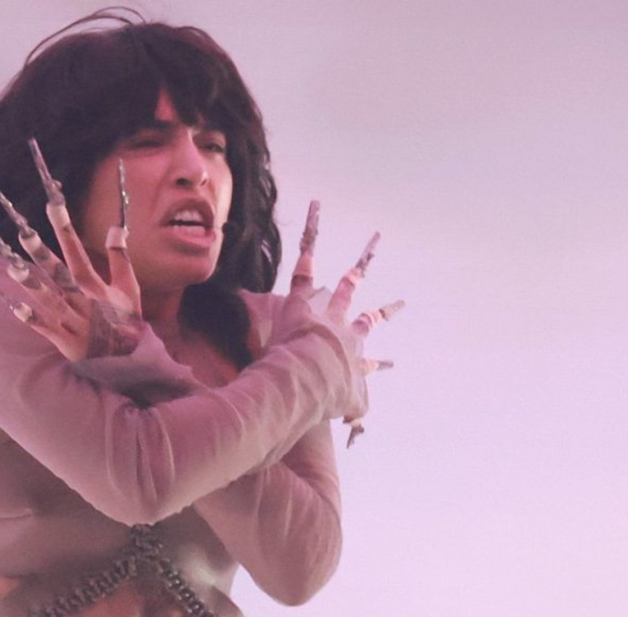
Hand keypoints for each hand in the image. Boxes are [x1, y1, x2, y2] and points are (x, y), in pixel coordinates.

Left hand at [0, 139, 142, 361]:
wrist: (131, 363)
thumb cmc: (126, 322)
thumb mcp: (130, 288)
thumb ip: (121, 258)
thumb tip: (117, 226)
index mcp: (96, 286)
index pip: (77, 251)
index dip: (65, 227)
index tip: (52, 204)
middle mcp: (82, 301)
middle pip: (58, 272)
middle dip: (41, 251)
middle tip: (23, 230)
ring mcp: (72, 321)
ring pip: (48, 298)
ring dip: (30, 282)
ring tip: (12, 265)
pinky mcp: (65, 342)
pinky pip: (44, 328)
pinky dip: (30, 319)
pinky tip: (13, 307)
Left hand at [275, 201, 403, 446]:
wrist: (308, 380)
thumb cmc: (317, 403)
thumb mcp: (326, 426)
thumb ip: (330, 437)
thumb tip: (333, 456)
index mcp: (353, 362)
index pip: (372, 361)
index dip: (382, 362)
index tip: (391, 361)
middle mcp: (349, 333)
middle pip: (369, 317)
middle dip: (384, 310)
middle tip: (402, 302)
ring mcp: (331, 313)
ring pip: (350, 281)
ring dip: (364, 259)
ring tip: (377, 238)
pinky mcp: (308, 295)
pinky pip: (307, 258)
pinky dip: (312, 231)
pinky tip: (317, 207)